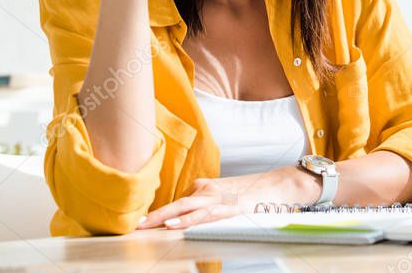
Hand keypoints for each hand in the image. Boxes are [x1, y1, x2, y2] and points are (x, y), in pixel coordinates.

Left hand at [137, 166, 321, 229]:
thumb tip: (182, 218)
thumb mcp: (220, 198)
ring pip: (185, 208)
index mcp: (202, 187)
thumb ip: (202, 205)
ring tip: (145, 225)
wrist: (277, 185)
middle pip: (175, 203)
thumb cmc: (249, 194)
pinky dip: (187, 221)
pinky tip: (173, 226)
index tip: (142, 224)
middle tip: (134, 225)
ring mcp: (217, 198)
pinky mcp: (227, 208)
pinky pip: (203, 217)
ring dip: (164, 218)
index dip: (159, 215)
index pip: (176, 202)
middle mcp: (206, 190)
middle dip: (154, 216)